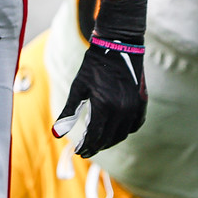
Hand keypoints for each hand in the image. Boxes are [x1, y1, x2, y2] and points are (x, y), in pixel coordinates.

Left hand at [52, 30, 146, 157]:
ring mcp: (135, 107)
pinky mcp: (142, 102)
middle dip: (96, 146)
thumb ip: (68, 113)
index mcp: (105, 106)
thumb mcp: (78, 88)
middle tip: (86, 150)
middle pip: (108, 138)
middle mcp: (123, 110)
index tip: (78, 151)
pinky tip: (115, 132)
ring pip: (122, 134)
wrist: (118, 46)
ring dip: (110, 141)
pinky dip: (125, 131)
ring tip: (98, 143)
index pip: (95, 136)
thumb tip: (55, 134)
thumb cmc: (94, 65)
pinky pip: (135, 125)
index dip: (86, 146)